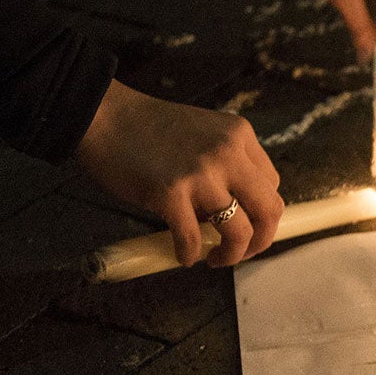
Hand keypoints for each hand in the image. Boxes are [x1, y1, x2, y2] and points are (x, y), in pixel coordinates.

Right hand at [74, 81, 282, 267]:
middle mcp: (228, 153)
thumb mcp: (204, 133)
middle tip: (244, 252)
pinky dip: (190, 254)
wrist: (103, 115)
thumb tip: (234, 210)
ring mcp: (201, 174)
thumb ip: (225, 163)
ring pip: (240, 231)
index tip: (248, 223)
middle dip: (262, 240)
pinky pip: (192, 238)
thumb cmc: (147, 127)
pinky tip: (184, 256)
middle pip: (269, 210)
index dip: (262, 211)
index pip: (272, 185)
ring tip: (216, 258)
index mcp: (240, 136)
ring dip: (232, 255)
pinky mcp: (170, 193)